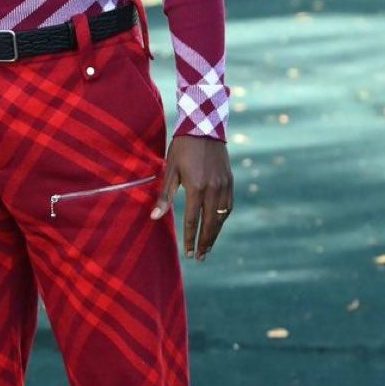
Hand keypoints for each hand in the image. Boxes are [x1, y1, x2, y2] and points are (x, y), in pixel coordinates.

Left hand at [149, 135, 232, 259]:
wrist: (204, 128)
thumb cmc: (182, 149)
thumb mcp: (170, 171)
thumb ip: (165, 196)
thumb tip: (154, 217)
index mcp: (196, 188)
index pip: (192, 220)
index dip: (189, 239)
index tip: (188, 253)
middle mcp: (213, 189)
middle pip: (210, 224)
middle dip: (204, 243)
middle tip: (200, 258)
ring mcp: (224, 186)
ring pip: (221, 217)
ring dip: (215, 234)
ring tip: (208, 247)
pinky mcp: (230, 182)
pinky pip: (227, 207)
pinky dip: (222, 219)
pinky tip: (217, 226)